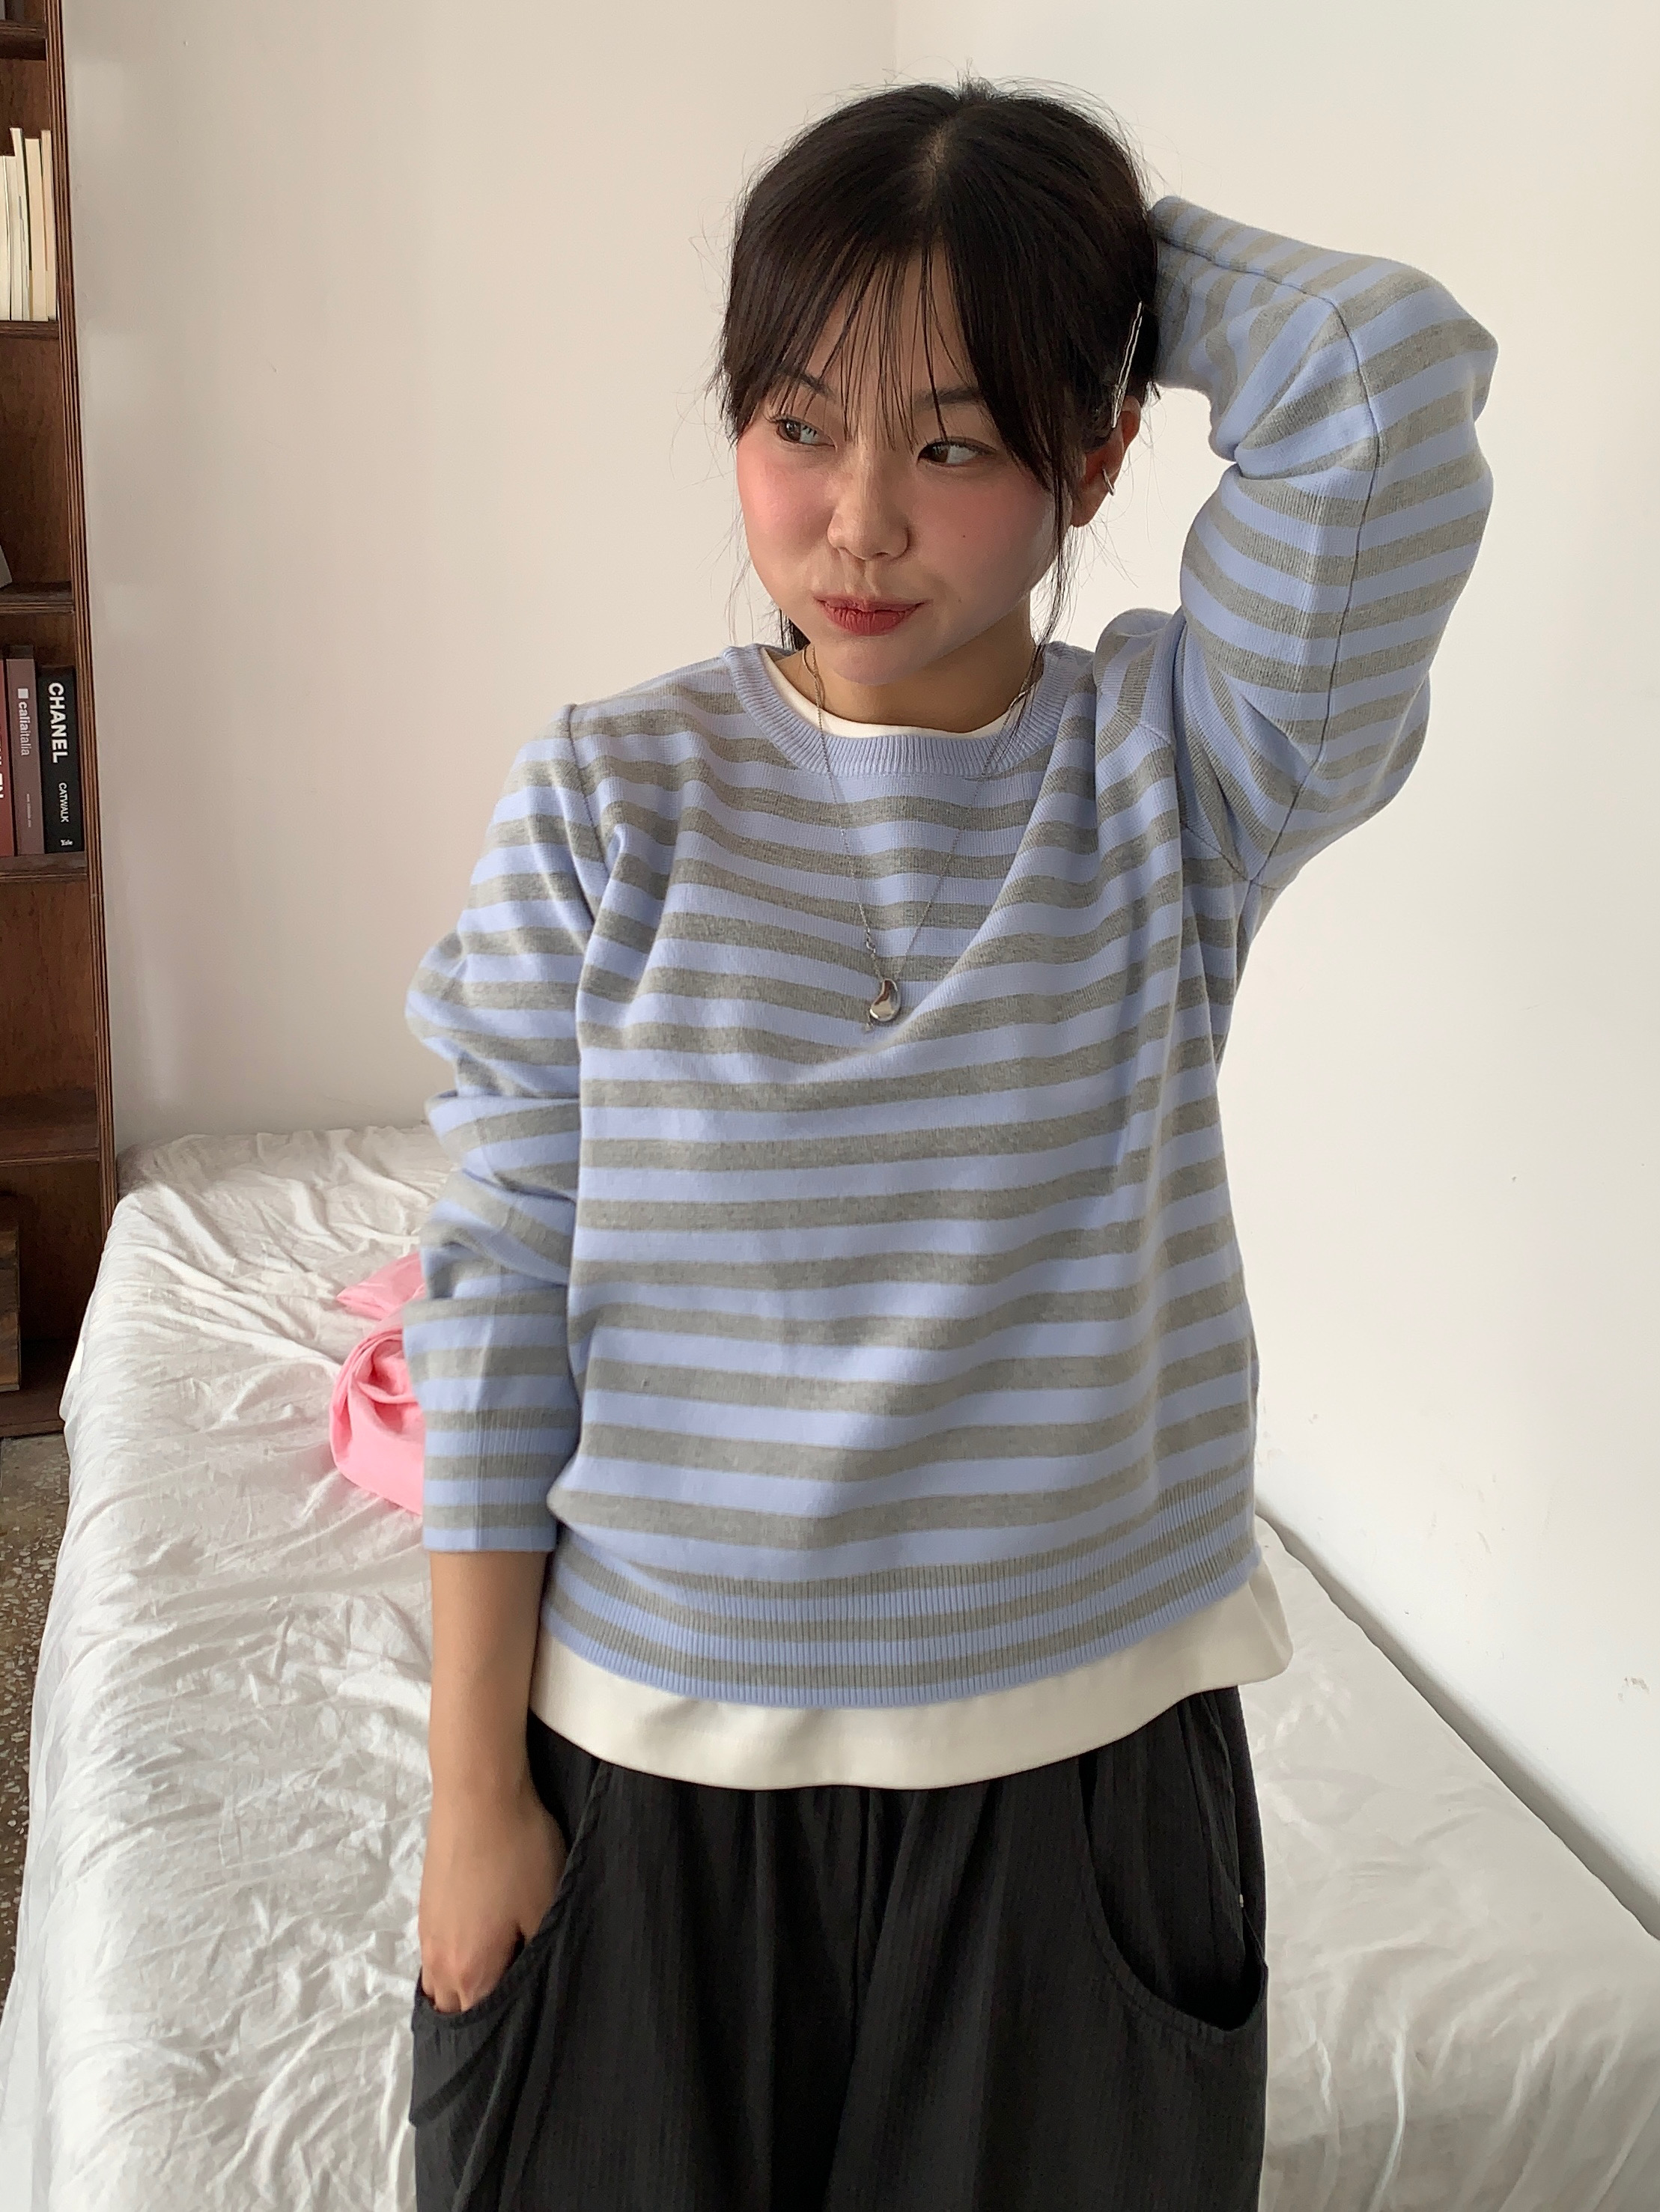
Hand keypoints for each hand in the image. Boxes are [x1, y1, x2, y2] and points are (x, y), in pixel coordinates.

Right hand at [418, 1767, 567, 2012]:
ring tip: (496, 1985)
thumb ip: (540, 1960)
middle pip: (454, 2012)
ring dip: (463, 1991)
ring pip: (441, 1985)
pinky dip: (455, 1964)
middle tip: (513, 2017)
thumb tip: (538, 1991)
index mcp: (470, 1970)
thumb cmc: (519, 1851)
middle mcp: (439, 1960)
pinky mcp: (428, 1904)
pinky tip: (480, 1947)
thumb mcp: (546, 1907)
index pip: (480, 2029)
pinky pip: (437, 1955)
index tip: (528, 2034)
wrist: (479, 1791)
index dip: (504, 2035)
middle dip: (480, 2021)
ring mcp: (428, 1930)